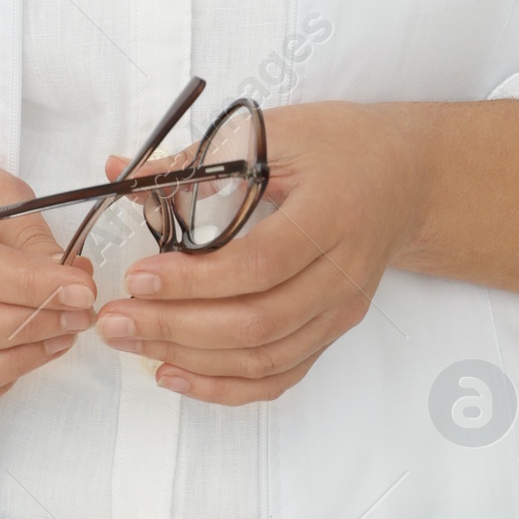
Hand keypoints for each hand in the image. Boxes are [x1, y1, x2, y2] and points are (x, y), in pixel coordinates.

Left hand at [94, 104, 426, 405]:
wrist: (404, 176)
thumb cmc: (339, 145)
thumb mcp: (275, 131)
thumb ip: (200, 158)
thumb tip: (121, 175)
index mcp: (331, 215)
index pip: (259, 264)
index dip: (194, 279)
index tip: (138, 276)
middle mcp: (342, 274)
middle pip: (256, 324)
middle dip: (176, 327)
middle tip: (114, 318)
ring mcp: (340, 311)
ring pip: (263, 359)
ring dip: (190, 358)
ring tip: (130, 341)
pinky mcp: (331, 331)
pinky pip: (278, 376)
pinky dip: (224, 386)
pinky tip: (175, 373)